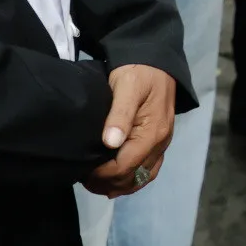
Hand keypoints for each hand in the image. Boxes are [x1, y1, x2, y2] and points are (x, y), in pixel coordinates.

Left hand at [83, 64, 175, 196]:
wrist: (156, 61)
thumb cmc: (137, 72)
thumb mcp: (126, 87)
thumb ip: (120, 114)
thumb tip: (110, 143)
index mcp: (153, 132)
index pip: (126, 165)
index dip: (103, 174)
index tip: (83, 171)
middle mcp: (161, 142)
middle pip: (134, 176)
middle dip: (108, 182)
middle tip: (84, 178)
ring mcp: (162, 143)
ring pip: (143, 177)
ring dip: (120, 185)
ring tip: (96, 184)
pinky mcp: (160, 141)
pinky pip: (149, 170)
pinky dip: (132, 179)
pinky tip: (116, 181)